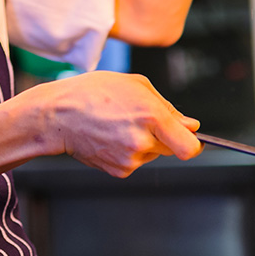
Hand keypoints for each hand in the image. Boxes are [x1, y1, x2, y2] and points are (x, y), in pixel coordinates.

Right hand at [28, 71, 201, 177]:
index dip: (195, 144)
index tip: (192, 138)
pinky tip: (112, 136)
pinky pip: (136, 162)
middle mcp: (142, 141)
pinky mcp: (119, 171)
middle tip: (142, 120)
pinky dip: (129, 151)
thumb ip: (168, 106)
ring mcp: (130, 159)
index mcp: (151, 116)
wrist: (59, 115)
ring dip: (145, 142)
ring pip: (153, 154)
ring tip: (120, 124)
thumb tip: (190, 125)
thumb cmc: (94, 92)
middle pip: (173, 149)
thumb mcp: (136, 84)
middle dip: (166, 137)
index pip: (190, 147)